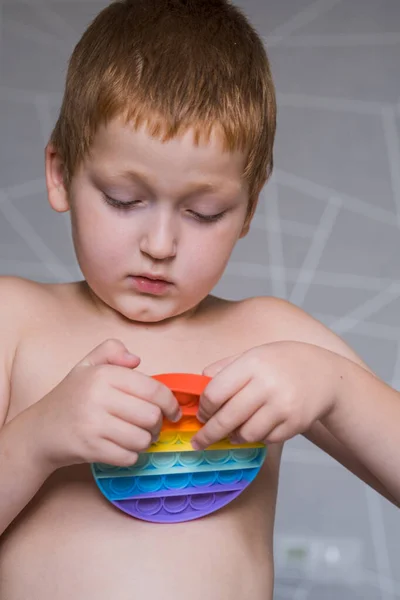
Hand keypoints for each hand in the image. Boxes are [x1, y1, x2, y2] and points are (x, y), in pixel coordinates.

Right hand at [30, 339, 180, 469]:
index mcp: (103, 375)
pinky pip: (129, 457)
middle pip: (152, 416)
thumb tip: (136, 360)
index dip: (170, 403)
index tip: (172, 412)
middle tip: (150, 426)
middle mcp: (98, 397)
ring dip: (144, 442)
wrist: (39, 431)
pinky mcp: (90, 449)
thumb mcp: (87, 365)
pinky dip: (131, 456)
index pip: (153, 390)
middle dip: (157, 425)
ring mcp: (93, 425)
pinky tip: (122, 448)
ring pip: (142, 439)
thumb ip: (111, 351)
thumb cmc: (70, 397)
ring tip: (135, 436)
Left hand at [191, 341, 339, 449]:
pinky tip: (257, 428)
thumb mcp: (253, 354)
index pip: (215, 392)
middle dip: (209, 434)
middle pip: (226, 418)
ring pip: (246, 434)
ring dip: (235, 436)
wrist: (325, 375)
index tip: (201, 414)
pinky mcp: (294, 424)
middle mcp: (267, 385)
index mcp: (252, 363)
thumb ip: (224, 367)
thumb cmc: (282, 363)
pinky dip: (257, 438)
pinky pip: (266, 440)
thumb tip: (199, 386)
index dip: (204, 407)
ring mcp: (283, 406)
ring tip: (233, 432)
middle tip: (200, 441)